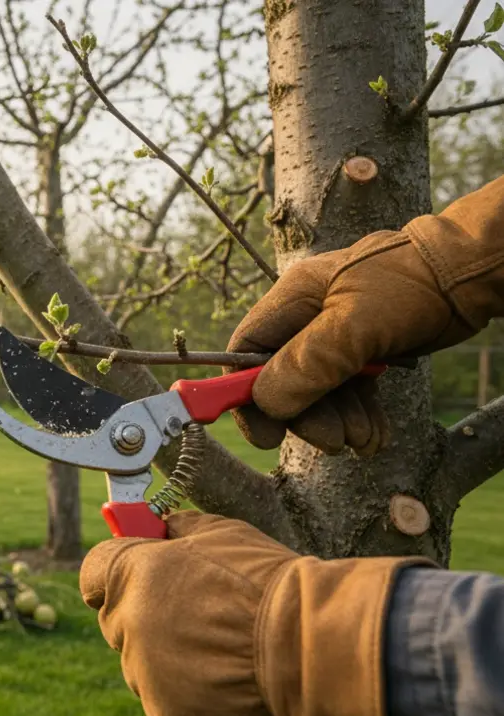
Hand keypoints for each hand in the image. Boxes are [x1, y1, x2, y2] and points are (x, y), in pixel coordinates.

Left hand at [80, 511, 434, 715]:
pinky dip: (191, 699)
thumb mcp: (221, 534)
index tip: (134, 576)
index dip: (114, 573)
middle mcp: (128, 625)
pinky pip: (166, 705)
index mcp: (132, 575)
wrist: (313, 647)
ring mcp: (145, 675)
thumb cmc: (269, 584)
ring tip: (221, 652)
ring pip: (141, 667)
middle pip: (117, 622)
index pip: (94, 573)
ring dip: (168, 660)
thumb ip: (176, 530)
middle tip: (193, 618)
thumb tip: (158, 525)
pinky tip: (228, 683)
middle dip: (145, 618)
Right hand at [226, 232, 476, 454]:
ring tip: (366, 441)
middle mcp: (306, 318)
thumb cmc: (413, 283)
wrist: (470, 272)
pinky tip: (376, 437)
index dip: (246, 397)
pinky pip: (349, 391)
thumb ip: (309, 362)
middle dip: (308, 416)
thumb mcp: (357, 323)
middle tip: (335, 442)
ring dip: (339, 422)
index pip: (246, 353)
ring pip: (320, 391)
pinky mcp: (364, 349)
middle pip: (284, 379)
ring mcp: (336, 334)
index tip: (266, 435)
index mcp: (292, 299)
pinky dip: (360, 416)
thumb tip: (267, 401)